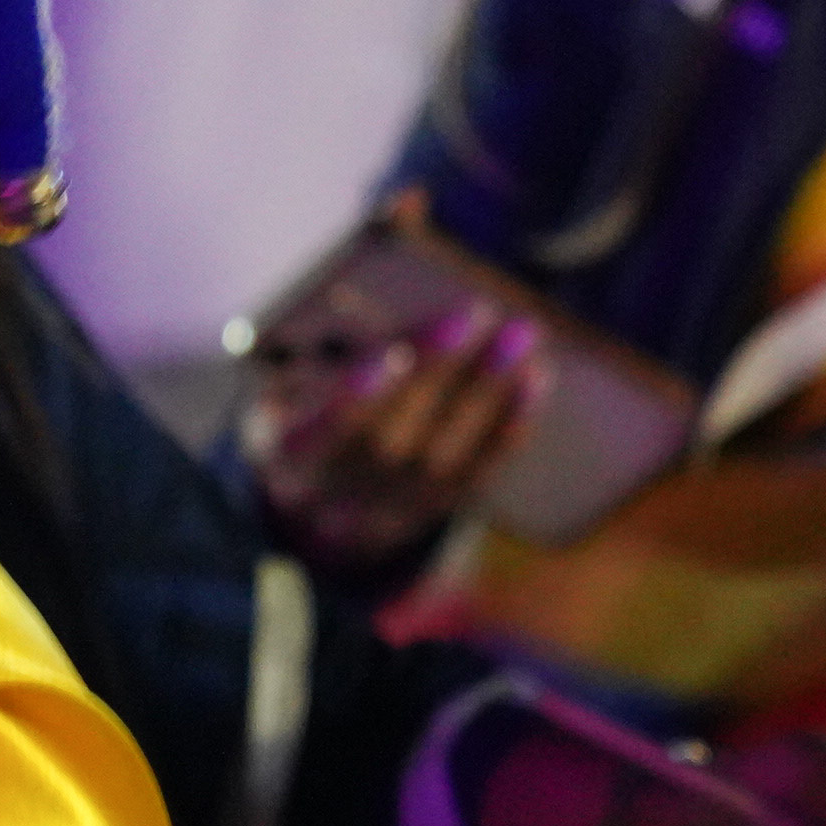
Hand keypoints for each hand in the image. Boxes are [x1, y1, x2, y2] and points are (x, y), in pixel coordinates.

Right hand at [248, 284, 544, 579]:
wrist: (316, 507)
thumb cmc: (308, 416)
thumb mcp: (296, 387)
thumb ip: (336, 357)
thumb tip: (412, 322)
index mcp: (291, 456)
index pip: (324, 432)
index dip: (359, 398)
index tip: (394, 355)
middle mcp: (340, 496)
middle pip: (392, 441)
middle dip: (437, 373)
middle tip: (475, 313)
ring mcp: (389, 511)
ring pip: (443, 458)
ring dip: (488, 392)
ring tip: (519, 334)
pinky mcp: (433, 512)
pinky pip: (478, 473)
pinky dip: (509, 425)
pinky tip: (534, 380)